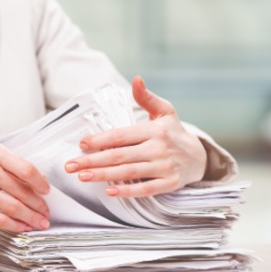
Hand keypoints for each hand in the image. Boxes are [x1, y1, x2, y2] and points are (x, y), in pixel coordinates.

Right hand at [0, 142, 50, 231]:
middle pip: (22, 191)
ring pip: (13, 207)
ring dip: (30, 218)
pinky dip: (14, 225)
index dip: (41, 182)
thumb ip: (8, 161)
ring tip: (40, 222)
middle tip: (47, 211)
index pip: (26, 169)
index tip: (47, 190)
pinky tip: (22, 227)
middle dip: (39, 205)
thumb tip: (34, 179)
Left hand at [64, 75, 206, 196]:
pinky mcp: (169, 184)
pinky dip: (128, 191)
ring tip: (82, 177)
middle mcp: (158, 148)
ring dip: (103, 175)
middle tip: (70, 165)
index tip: (81, 144)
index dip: (100, 140)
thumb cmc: (174, 133)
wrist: (200, 156)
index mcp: (153, 130)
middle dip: (92, 161)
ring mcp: (164, 167)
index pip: (121, 135)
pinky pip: (145, 189)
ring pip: (128, 172)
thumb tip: (136, 79)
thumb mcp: (164, 111)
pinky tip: (110, 192)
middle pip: (119, 155)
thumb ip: (146, 98)